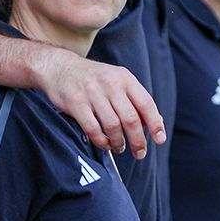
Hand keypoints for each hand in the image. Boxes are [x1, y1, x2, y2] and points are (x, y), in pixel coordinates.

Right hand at [34, 50, 166, 158]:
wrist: (60, 67)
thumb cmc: (94, 79)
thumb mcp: (117, 80)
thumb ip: (135, 99)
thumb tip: (157, 122)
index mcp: (124, 78)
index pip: (146, 103)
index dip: (155, 123)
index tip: (160, 139)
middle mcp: (110, 84)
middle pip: (131, 119)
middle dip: (138, 140)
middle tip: (140, 153)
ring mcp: (92, 93)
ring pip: (112, 126)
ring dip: (118, 142)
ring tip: (119, 147)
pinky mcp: (76, 103)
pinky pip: (93, 129)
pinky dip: (101, 141)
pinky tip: (104, 144)